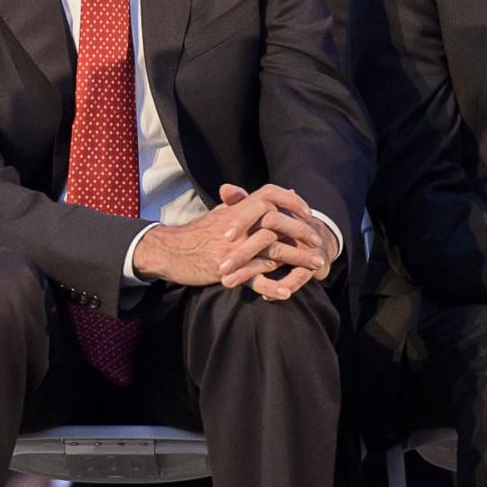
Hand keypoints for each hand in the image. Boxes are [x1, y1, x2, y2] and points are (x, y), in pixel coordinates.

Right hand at [131, 183, 324, 294]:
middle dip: (302, 233)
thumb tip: (260, 196)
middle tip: (319, 243)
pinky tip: (286, 292)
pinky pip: (254, 278)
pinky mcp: (226, 269)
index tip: (307, 211)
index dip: (290, 201)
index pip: (268, 195)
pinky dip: (271, 285)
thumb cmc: (195, 233)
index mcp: (235, 210)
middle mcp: (236, 226)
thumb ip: (239, 205)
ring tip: (316, 266)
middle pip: (277, 223)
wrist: (167, 250)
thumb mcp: (218, 214)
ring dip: (297, 258)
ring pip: (272, 250)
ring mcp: (232, 248)